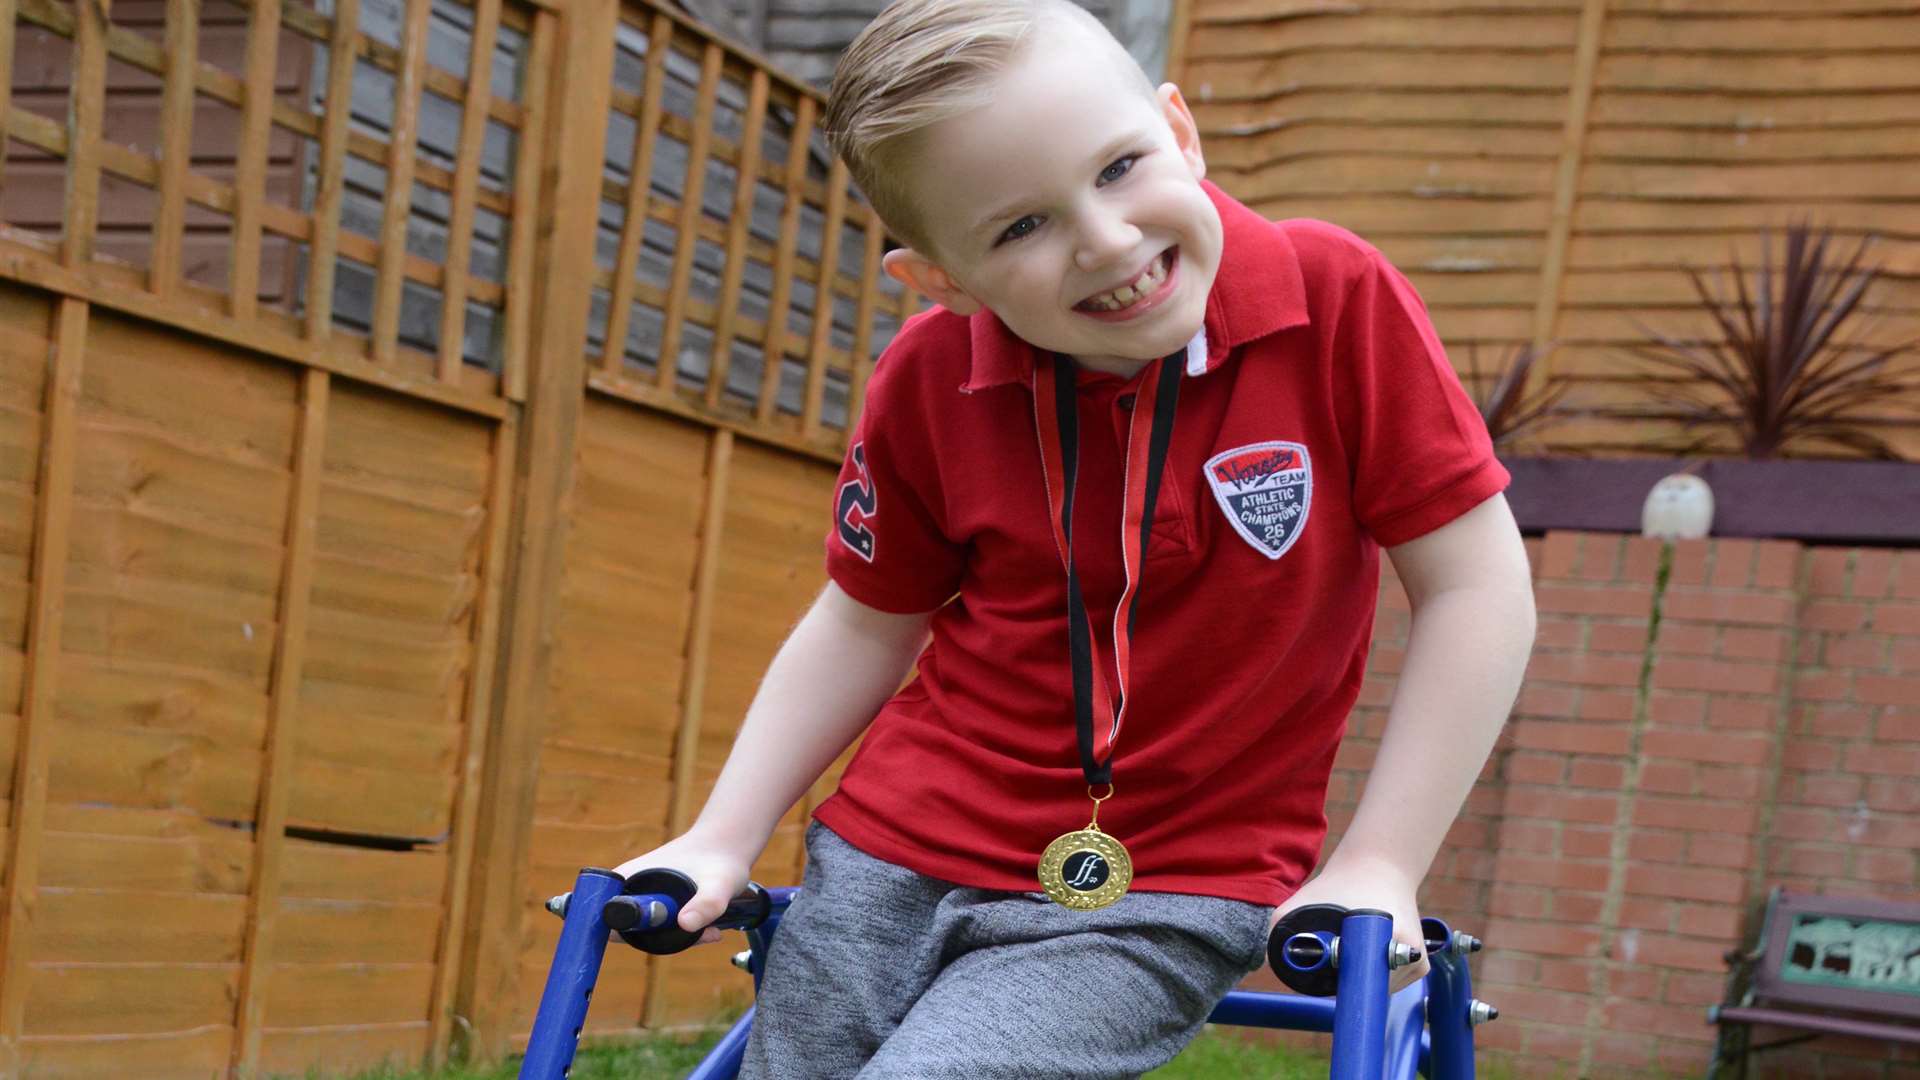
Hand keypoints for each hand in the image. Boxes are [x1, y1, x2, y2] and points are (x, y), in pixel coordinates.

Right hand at [612, 829, 754, 946]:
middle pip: (629, 930)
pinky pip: (661, 925)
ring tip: (711, 930)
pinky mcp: (655, 900)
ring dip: (679, 938)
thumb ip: (705, 904)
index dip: (624, 932)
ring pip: (648, 931)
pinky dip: (684, 932)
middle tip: (701, 935)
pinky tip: (711, 928)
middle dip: (663, 939)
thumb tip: (684, 924)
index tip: (663, 936)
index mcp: (626, 877)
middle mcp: (628, 886)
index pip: (606, 915)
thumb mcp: (718, 884)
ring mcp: (641, 894)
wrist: (727, 844)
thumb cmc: (720, 858)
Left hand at [1270, 857, 1429, 992]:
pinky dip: (1374, 972)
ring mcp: (1418, 962)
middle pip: (1368, 990)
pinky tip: (1368, 947)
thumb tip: (1274, 960)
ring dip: (1360, 975)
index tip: (1329, 969)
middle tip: (1338, 947)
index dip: (1339, 982)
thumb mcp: (1307, 899)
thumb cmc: (1342, 883)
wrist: (1381, 865)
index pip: (1360, 987)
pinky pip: (1391, 983)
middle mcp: (1410, 955)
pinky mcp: (1421, 964)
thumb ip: (1280, 926)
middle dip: (1346, 977)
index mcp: (1388, 940)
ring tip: (1354, 941)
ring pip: (1379, 989)